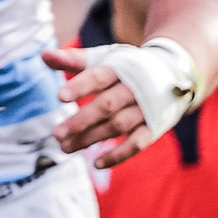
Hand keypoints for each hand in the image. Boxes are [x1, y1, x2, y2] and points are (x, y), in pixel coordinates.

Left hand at [43, 47, 153, 165]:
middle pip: (107, 105)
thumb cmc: (128, 68)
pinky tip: (97, 163)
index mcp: (121, 69)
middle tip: (57, 134)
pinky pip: (137, 143)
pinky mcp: (153, 127)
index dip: (81, 87)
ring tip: (66, 148)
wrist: (173, 73)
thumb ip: (73, 59)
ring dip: (92, 138)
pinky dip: (118, 155)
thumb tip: (44, 55)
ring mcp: (146, 109)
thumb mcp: (104, 59)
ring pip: (118, 126)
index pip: (99, 77)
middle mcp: (135, 89)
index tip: (60, 98)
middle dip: (81, 121)